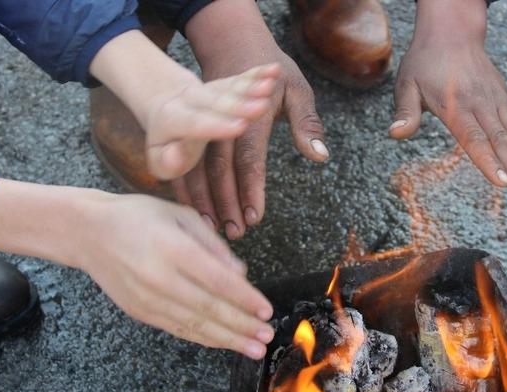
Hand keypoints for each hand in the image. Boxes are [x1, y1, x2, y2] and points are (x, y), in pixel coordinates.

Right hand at [0, 180, 274, 358]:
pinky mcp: (140, 312)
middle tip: (267, 336)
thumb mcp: (181, 215)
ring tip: (254, 349)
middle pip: (209, 308)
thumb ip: (213, 245)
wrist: (87, 233)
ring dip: (228, 340)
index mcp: (172, 247)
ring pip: (195, 325)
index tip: (267, 310)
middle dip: (242, 326)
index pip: (217, 280)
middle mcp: (159, 277)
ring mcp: (147, 299)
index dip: (245, 299)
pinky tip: (225, 343)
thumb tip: (241, 275)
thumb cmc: (139, 217)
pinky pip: (178, 329)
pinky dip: (204, 338)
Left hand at [89, 30, 281, 183]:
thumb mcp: (155, 158)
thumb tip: (177, 159)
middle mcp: (190, 100)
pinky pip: (241, 78)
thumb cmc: (163, 143)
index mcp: (172, 118)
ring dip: (252, 86)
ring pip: (231, 87)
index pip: (194, 123)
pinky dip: (257, 74)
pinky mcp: (223, 85)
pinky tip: (274, 70)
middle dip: (240, 104)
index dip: (216, 125)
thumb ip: (166, 162)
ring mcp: (209, 91)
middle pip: (216, 101)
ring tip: (271, 84)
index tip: (239, 126)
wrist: (162, 107)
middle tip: (263, 106)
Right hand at [179, 0, 327, 238]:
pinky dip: (190, 187)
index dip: (250, 188)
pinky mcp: (195, 128)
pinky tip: (198, 209)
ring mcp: (205, 123)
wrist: (234, 45)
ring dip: (206, 199)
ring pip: (199, 167)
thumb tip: (319, 155)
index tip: (254, 215)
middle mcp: (224, 120)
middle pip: (220, 168)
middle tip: (235, 231)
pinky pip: (187, 161)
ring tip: (216, 227)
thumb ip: (307, 124)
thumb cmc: (273, 73)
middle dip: (226, 202)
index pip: (249, 157)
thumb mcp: (297, 90)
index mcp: (251, 114)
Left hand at [391, 0, 506, 199]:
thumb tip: (395, 133)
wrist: (452, 33)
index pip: (474, 139)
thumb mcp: (407, 84)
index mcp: (455, 106)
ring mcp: (496, 100)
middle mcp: (480, 103)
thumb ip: (405, 112)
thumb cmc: (424, 62)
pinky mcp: (504, 98)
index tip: (503, 182)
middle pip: (500, 140)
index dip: (489, 161)